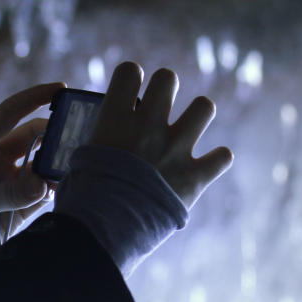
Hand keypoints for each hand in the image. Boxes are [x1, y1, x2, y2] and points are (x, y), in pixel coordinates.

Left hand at [0, 83, 65, 241]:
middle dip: (55, 132)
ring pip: (42, 163)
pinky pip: (44, 190)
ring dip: (58, 163)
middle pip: (33, 136)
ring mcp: (8, 181)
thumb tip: (43, 183)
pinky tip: (71, 190)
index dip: (34, 97)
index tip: (61, 88)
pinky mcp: (18, 205)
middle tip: (81, 135)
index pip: (9, 113)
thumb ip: (6, 194)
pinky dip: (57, 188)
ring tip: (79, 165)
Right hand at [89, 62, 233, 209]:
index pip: (129, 72)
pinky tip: (206, 164)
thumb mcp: (80, 159)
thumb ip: (99, 141)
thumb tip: (104, 136)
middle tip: (159, 105)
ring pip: (204, 107)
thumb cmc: (83, 197)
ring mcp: (175, 148)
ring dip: (197, 115)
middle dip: (165, 88)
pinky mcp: (195, 176)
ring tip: (188, 127)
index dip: (130, 77)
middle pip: (168, 79)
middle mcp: (148, 125)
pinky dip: (215, 160)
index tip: (129, 89)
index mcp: (115, 118)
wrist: (104, 230)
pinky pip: (222, 157)